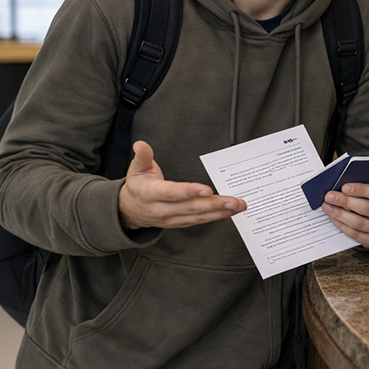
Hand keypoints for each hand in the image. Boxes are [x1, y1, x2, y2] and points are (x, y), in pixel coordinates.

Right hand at [118, 140, 245, 229]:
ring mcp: (173, 219)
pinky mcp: (181, 222)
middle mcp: (163, 209)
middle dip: (215, 204)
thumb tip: (140, 145)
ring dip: (221, 212)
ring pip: (200, 216)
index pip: (173, 193)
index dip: (190, 192)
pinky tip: (231, 211)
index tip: (207, 190)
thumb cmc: (138, 187)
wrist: (130, 211)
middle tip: (234, 200)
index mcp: (151, 194)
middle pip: (192, 207)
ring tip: (239, 206)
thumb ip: (142, 157)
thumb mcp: (136, 169)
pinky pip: (201, 220)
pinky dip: (217, 216)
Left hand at [321, 181, 368, 248]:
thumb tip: (346, 177)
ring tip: (327, 206)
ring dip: (340, 214)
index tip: (344, 186)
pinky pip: (355, 235)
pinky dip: (342, 225)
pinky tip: (333, 217)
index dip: (361, 190)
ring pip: (359, 223)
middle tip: (330, 196)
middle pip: (367, 208)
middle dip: (345, 201)